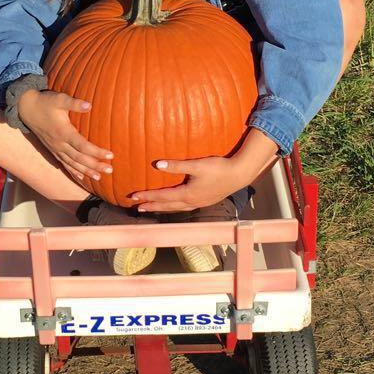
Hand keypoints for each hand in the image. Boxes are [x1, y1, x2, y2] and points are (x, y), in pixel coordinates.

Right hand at [18, 88, 112, 184]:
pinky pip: (64, 164)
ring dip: (86, 171)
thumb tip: (89, 106)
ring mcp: (55, 148)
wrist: (26, 109)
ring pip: (72, 164)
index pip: (83, 146)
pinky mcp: (52, 150)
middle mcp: (59, 144)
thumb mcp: (59, 99)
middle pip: (79, 158)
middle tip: (110, 169)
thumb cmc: (45, 102)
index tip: (110, 155)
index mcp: (63, 132)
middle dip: (95, 165)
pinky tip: (81, 178)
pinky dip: (73, 171)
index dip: (97, 152)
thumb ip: (74, 103)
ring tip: (99, 177)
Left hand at [129, 155, 244, 212]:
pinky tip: (173, 205)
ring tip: (151, 208)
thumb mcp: (196, 165)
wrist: (239, 175)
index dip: (147, 196)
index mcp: (187, 194)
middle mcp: (191, 202)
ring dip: (162, 208)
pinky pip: (184, 208)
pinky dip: (174, 207)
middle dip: (151, 206)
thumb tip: (157, 164)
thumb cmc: (218, 168)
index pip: (162, 196)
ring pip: (175, 209)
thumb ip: (176, 165)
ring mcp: (198, 204)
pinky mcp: (204, 202)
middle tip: (137, 208)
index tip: (134, 197)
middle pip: (167, 206)